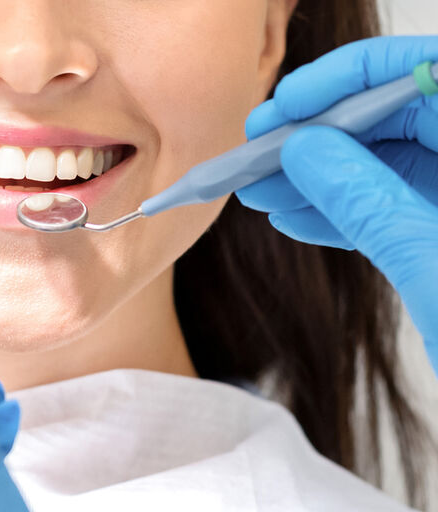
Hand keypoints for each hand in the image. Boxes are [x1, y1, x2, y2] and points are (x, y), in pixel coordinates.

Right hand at [237, 36, 437, 374]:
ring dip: (315, 178)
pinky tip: (291, 216)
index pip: (425, 76)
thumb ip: (367, 201)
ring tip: (257, 188)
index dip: (349, 81)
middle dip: (319, 134)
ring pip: (381, 168)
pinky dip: (336, 213)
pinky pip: (383, 210)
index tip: (287, 106)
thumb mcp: (433, 270)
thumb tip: (302, 149)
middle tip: (257, 150)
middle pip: (395, 121)